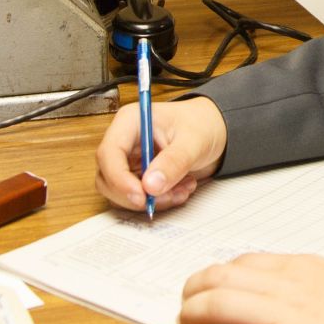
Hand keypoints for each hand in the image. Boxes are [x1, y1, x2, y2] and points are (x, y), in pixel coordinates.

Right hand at [93, 97, 227, 211]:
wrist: (214, 131)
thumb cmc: (201, 124)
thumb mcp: (194, 140)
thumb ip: (173, 161)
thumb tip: (150, 186)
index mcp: (130, 122)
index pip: (109, 153)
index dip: (119, 179)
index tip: (141, 196)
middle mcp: (124, 142)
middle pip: (108, 177)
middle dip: (136, 194)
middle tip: (168, 196)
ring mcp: (129, 161)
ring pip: (121, 193)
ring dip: (151, 200)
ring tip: (182, 189)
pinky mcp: (138, 177)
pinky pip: (137, 198)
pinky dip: (159, 201)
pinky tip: (181, 190)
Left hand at [179, 254, 323, 323]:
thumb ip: (310, 284)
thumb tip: (290, 298)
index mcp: (300, 267)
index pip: (244, 262)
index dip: (216, 273)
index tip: (207, 283)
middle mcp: (284, 286)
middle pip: (219, 278)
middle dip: (193, 290)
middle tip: (185, 304)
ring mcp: (282, 317)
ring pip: (216, 304)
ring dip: (192, 314)